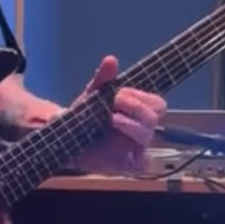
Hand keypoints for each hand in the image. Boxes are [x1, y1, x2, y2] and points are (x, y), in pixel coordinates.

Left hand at [70, 55, 166, 174]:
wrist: (67, 137)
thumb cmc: (86, 115)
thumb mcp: (93, 94)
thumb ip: (103, 78)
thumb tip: (111, 60)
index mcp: (138, 111)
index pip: (157, 103)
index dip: (141, 96)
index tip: (119, 92)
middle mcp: (141, 128)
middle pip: (155, 116)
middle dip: (135, 106)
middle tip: (115, 102)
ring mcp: (135, 147)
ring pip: (147, 135)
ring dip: (130, 123)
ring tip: (111, 119)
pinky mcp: (128, 163)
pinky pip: (144, 163)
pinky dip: (139, 158)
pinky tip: (125, 149)